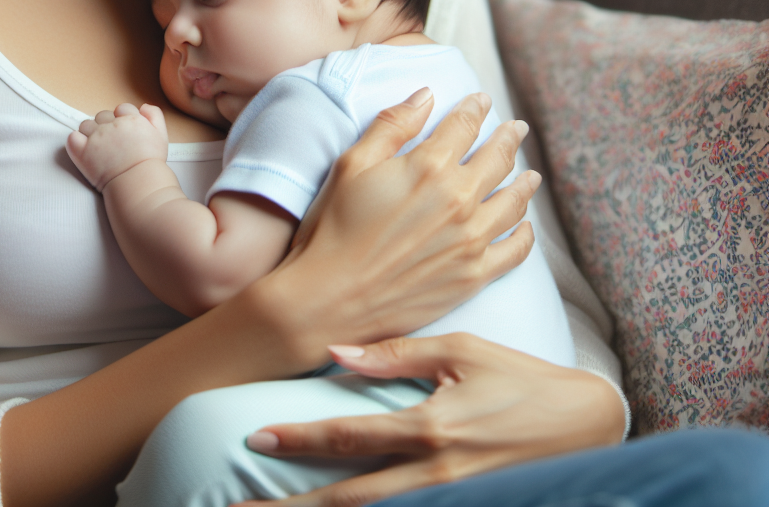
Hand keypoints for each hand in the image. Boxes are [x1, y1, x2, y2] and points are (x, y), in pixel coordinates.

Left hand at [66, 102, 167, 190]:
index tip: (124, 133)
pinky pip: (72, 138)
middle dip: (106, 126)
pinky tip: (84, 149)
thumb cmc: (150, 162)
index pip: (122, 108)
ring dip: (90, 133)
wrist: (138, 183)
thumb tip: (142, 106)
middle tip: (112, 143)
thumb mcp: (162, 134)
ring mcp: (96, 137)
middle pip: (103, 116)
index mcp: (131, 118)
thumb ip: (154, 115)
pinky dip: (76, 141)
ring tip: (98, 148)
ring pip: (86, 125)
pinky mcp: (83, 152)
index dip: (122, 120)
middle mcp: (112, 125)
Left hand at [239, 334, 626, 505]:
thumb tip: (337, 353)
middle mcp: (435, 474)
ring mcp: (453, 500)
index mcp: (430, 427)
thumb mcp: (462, 351)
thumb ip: (398, 354)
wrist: (588, 427)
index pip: (349, 437)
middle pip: (349, 499)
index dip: (298, 439)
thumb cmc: (521, 379)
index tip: (253, 437)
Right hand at [258, 90, 541, 363]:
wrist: (331, 299)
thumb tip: (426, 96)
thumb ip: (392, 125)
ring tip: (530, 174)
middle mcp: (459, 199)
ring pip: (513, 201)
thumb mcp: (352, 164)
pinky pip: (514, 251)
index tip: (481, 100)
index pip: (463, 125)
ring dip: (525, 183)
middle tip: (517, 129)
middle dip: (508, 139)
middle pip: (497, 159)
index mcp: (428, 166)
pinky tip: (525, 226)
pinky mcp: (473, 275)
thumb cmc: (333, 228)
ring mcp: (470, 239)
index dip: (474, 108)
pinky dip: (524, 234)